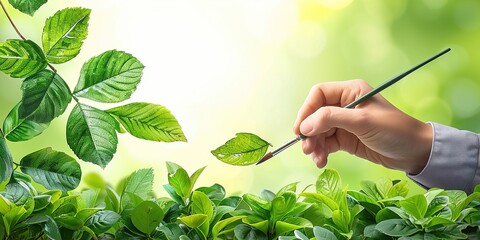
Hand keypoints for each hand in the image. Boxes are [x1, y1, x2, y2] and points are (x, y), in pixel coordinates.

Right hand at [293, 79, 431, 173]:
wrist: (415, 152)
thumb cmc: (394, 130)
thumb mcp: (362, 122)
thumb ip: (331, 119)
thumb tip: (304, 126)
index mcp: (350, 91)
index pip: (318, 95)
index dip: (306, 110)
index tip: (300, 129)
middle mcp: (344, 105)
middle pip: (315, 115)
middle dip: (309, 132)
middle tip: (307, 148)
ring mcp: (344, 123)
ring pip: (318, 131)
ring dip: (314, 145)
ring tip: (316, 158)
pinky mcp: (346, 139)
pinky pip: (326, 144)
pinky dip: (321, 152)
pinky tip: (322, 161)